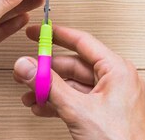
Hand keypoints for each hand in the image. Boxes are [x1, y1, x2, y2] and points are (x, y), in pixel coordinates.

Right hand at [13, 25, 144, 139]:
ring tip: (30, 94)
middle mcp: (116, 80)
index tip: (37, 32)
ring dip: (50, 90)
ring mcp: (111, 98)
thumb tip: (28, 66)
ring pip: (73, 85)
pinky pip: (78, 100)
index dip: (56, 35)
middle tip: (26, 70)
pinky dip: (59, 103)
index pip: (82, 42)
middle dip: (47, 70)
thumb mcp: (79, 110)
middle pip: (74, 65)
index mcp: (118, 70)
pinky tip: (42, 108)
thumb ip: (50, 86)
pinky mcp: (105, 113)